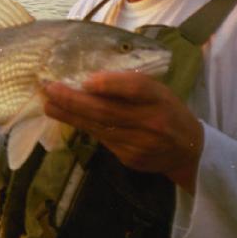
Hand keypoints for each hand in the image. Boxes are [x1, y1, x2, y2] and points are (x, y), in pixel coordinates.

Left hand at [43, 71, 202, 193]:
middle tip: (49, 89)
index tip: (85, 80)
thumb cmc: (166, 109)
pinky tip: (68, 117)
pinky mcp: (131, 158)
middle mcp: (151, 121)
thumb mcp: (156, 90)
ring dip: (70, 115)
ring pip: (99, 128)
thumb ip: (128, 84)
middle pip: (107, 111)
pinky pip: (103, 140)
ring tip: (49, 104)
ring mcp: (140, 143)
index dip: (110, 83)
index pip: (136, 88)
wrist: (187, 149)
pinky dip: (84, 127)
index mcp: (160, 97)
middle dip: (73, 100)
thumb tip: (88, 79)